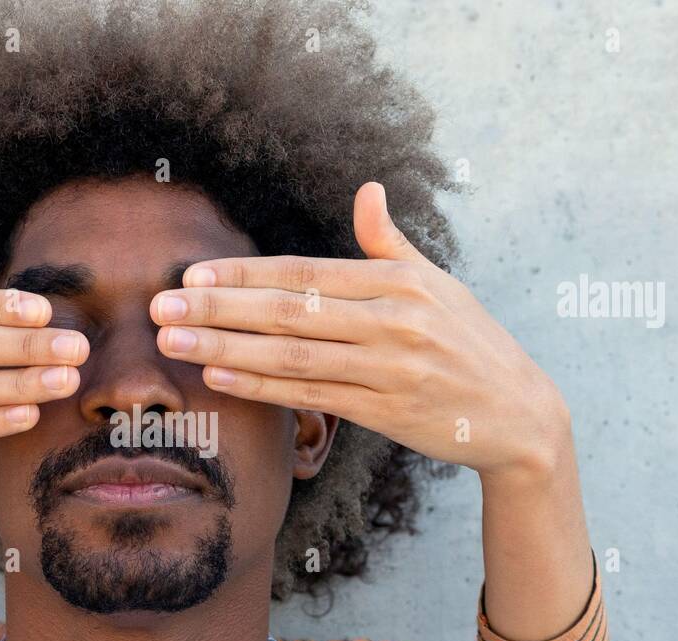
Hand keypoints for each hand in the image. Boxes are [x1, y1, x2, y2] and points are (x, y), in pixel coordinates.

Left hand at [150, 181, 570, 482]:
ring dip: (224, 348)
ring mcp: (389, 366)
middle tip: (158, 306)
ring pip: (291, 355)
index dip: (244, 274)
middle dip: (217, 308)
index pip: (304, 272)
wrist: (519, 413)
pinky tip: (219, 376)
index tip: (193, 275)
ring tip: (172, 342)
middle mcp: (393, 319)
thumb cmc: (470, 342)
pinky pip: (311, 395)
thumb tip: (367, 190)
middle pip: (287, 311)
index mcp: (398, 280)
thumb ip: (391, 242)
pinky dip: (260, 386)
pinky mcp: (386, 411)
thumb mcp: (439, 283)